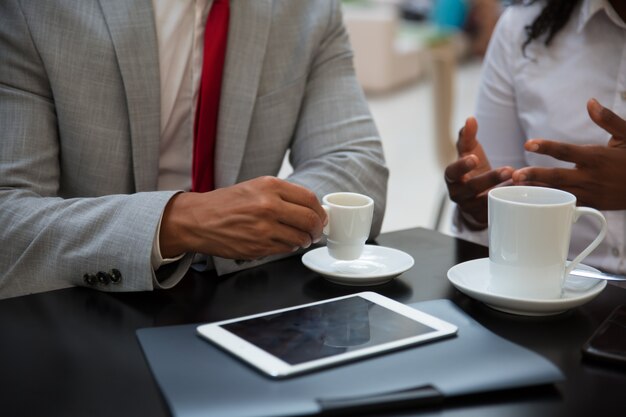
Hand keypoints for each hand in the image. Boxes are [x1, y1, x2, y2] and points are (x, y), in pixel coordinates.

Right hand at [159, 176, 326, 259]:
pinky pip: (286, 249)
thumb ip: (283, 195)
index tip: (320, 216)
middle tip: (315, 232)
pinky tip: (284, 242)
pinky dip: (289, 247)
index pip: (309, 199)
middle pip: (310, 220)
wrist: (198, 220)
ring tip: (300, 238)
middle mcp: (269, 205)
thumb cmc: (227, 203)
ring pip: (300, 237)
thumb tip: (311, 209)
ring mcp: (264, 228)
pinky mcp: (259, 247)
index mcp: (270, 186)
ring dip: (304, 240)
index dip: (319, 211)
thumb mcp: (255, 187)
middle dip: (317, 229)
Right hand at [444, 117, 512, 228]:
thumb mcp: (468, 152)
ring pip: (487, 202)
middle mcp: (459, 194)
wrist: (475, 196)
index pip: (452, 172)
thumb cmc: (472, 169)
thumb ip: (467, 136)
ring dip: (505, 192)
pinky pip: (500, 211)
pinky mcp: (486, 217)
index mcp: (453, 178)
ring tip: (522, 182)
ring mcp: (472, 208)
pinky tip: (527, 195)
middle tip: (509, 170)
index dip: (461, 166)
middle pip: (471, 189)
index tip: (474, 158)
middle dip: (489, 180)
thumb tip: (470, 119)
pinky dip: (513, 203)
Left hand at [512, 98, 625, 209]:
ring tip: (515, 189)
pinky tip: (533, 200)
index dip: (546, 147)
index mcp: (596, 157)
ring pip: (559, 194)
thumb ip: (608, 119)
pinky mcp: (592, 204)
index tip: (528, 144)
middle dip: (535, 176)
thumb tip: (591, 102)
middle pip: (558, 177)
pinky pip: (567, 204)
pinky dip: (549, 202)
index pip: (566, 151)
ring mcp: (591, 192)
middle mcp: (591, 176)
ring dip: (537, 192)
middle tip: (515, 175)